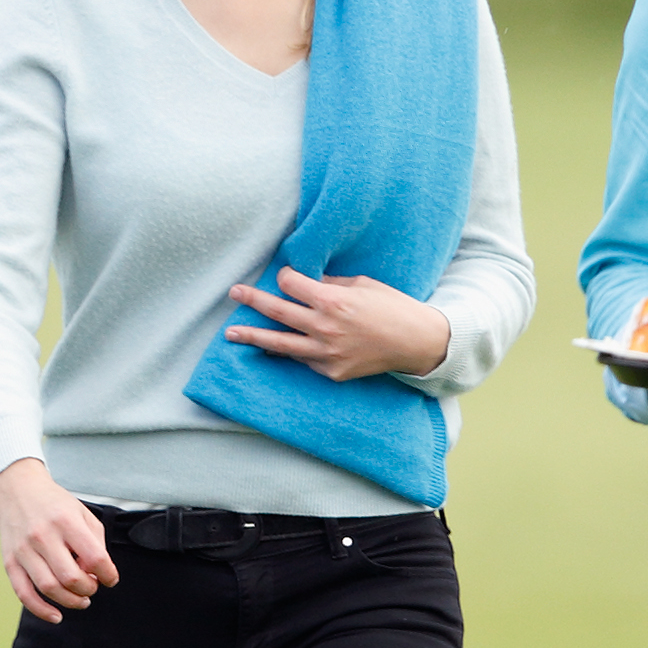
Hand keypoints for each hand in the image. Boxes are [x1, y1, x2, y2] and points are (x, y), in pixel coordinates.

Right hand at [0, 458, 117, 622]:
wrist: (15, 491)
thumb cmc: (55, 505)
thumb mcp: (83, 513)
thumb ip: (95, 543)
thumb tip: (97, 574)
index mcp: (66, 522)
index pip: (95, 558)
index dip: (108, 574)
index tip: (110, 579)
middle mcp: (43, 536)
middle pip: (71, 577)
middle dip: (89, 589)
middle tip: (92, 587)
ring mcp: (23, 550)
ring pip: (49, 588)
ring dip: (70, 601)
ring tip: (81, 599)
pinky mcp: (10, 562)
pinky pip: (24, 593)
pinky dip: (41, 610)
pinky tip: (56, 616)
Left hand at [223, 266, 450, 380]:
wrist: (416, 342)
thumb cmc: (391, 307)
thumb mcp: (362, 284)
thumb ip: (329, 284)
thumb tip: (304, 281)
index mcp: (333, 301)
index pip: (291, 284)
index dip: (286, 277)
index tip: (287, 277)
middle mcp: (326, 328)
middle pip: (277, 311)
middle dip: (252, 300)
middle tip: (234, 293)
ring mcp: (327, 353)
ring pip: (280, 343)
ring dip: (253, 336)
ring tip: (231, 333)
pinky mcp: (332, 371)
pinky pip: (303, 360)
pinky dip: (288, 352)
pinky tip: (270, 348)